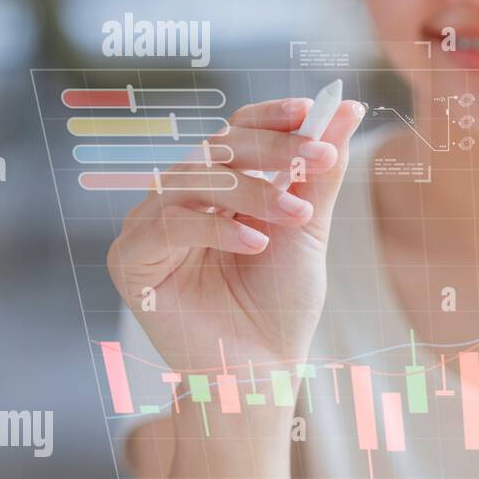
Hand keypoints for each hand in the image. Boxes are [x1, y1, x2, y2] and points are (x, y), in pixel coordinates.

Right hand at [107, 97, 364, 416]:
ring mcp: (150, 227)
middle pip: (217, 147)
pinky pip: (169, 224)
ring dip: (252, 190)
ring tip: (295, 214)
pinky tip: (256, 244)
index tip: (313, 109)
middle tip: (318, 156)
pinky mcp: (130, 260)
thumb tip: (348, 107)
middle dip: (273, 149)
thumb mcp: (308, 227)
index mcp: (217, 186)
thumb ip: (321, 170)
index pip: (237, 132)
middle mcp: (178, 198)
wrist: (261, 371)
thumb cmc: (282, 303)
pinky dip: (217, 228)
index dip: (272, 117)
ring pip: (194, 180)